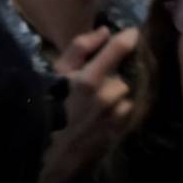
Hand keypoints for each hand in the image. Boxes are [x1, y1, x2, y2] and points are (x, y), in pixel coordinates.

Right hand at [34, 25, 140, 182]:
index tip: (134, 32)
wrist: (53, 151)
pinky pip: (129, 108)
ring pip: (128, 91)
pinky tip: (103, 113)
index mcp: (89, 80)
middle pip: (124, 72)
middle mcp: (109, 95)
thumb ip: (79, 49)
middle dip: (115, 74)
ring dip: (117, 92)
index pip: (119, 49)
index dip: (129, 37)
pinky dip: (120, 107)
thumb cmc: (49, 106)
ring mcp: (119, 113)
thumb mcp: (55, 74)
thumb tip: (105, 31)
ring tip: (97, 101)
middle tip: (97, 80)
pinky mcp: (124, 127)